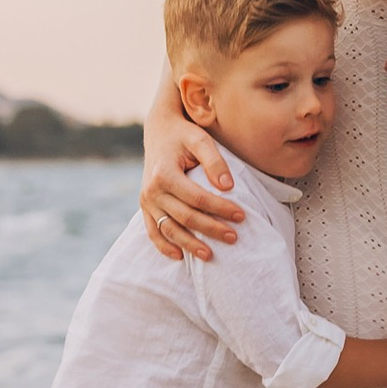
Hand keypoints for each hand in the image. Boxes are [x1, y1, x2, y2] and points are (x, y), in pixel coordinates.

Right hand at [141, 117, 243, 262]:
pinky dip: (164, 246)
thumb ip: (215, 161)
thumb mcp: (201, 140)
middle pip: (185, 217)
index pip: (197, 198)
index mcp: (164, 174)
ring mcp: (146, 201)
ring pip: (169, 229)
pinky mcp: (145, 207)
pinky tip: (180, 256)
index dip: (220, 208)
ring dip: (189, 244)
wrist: (159, 131)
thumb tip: (228, 187)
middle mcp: (152, 190)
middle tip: (234, 237)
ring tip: (210, 255)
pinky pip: (152, 232)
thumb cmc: (183, 135)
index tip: (241, 215)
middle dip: (211, 229)